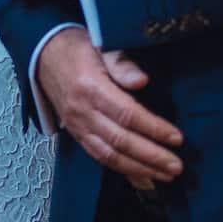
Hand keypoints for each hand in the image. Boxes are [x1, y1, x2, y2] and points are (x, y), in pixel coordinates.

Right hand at [34, 29, 182, 183]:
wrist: (45, 56)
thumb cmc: (79, 49)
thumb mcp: (101, 45)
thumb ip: (122, 63)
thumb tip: (142, 81)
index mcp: (91, 87)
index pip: (127, 114)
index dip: (153, 128)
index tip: (177, 138)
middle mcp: (83, 111)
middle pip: (120, 141)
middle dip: (151, 156)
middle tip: (176, 166)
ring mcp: (78, 126)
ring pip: (110, 155)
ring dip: (140, 168)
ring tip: (165, 176)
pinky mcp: (76, 134)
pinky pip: (99, 157)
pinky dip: (122, 169)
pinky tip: (142, 175)